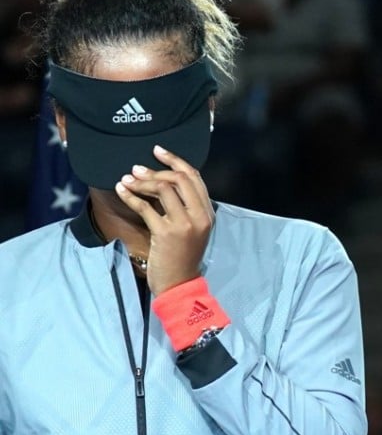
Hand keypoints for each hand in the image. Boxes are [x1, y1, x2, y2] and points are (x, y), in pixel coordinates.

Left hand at [115, 145, 214, 295]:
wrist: (179, 284)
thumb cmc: (182, 256)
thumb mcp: (191, 229)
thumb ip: (185, 208)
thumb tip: (163, 182)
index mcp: (207, 212)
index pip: (194, 177)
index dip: (175, 160)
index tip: (158, 151)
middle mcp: (199, 215)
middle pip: (179, 178)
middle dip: (156, 170)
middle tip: (136, 169)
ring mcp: (184, 224)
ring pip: (163, 189)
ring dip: (141, 181)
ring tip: (127, 179)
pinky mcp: (166, 233)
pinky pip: (145, 207)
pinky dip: (131, 196)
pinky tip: (121, 190)